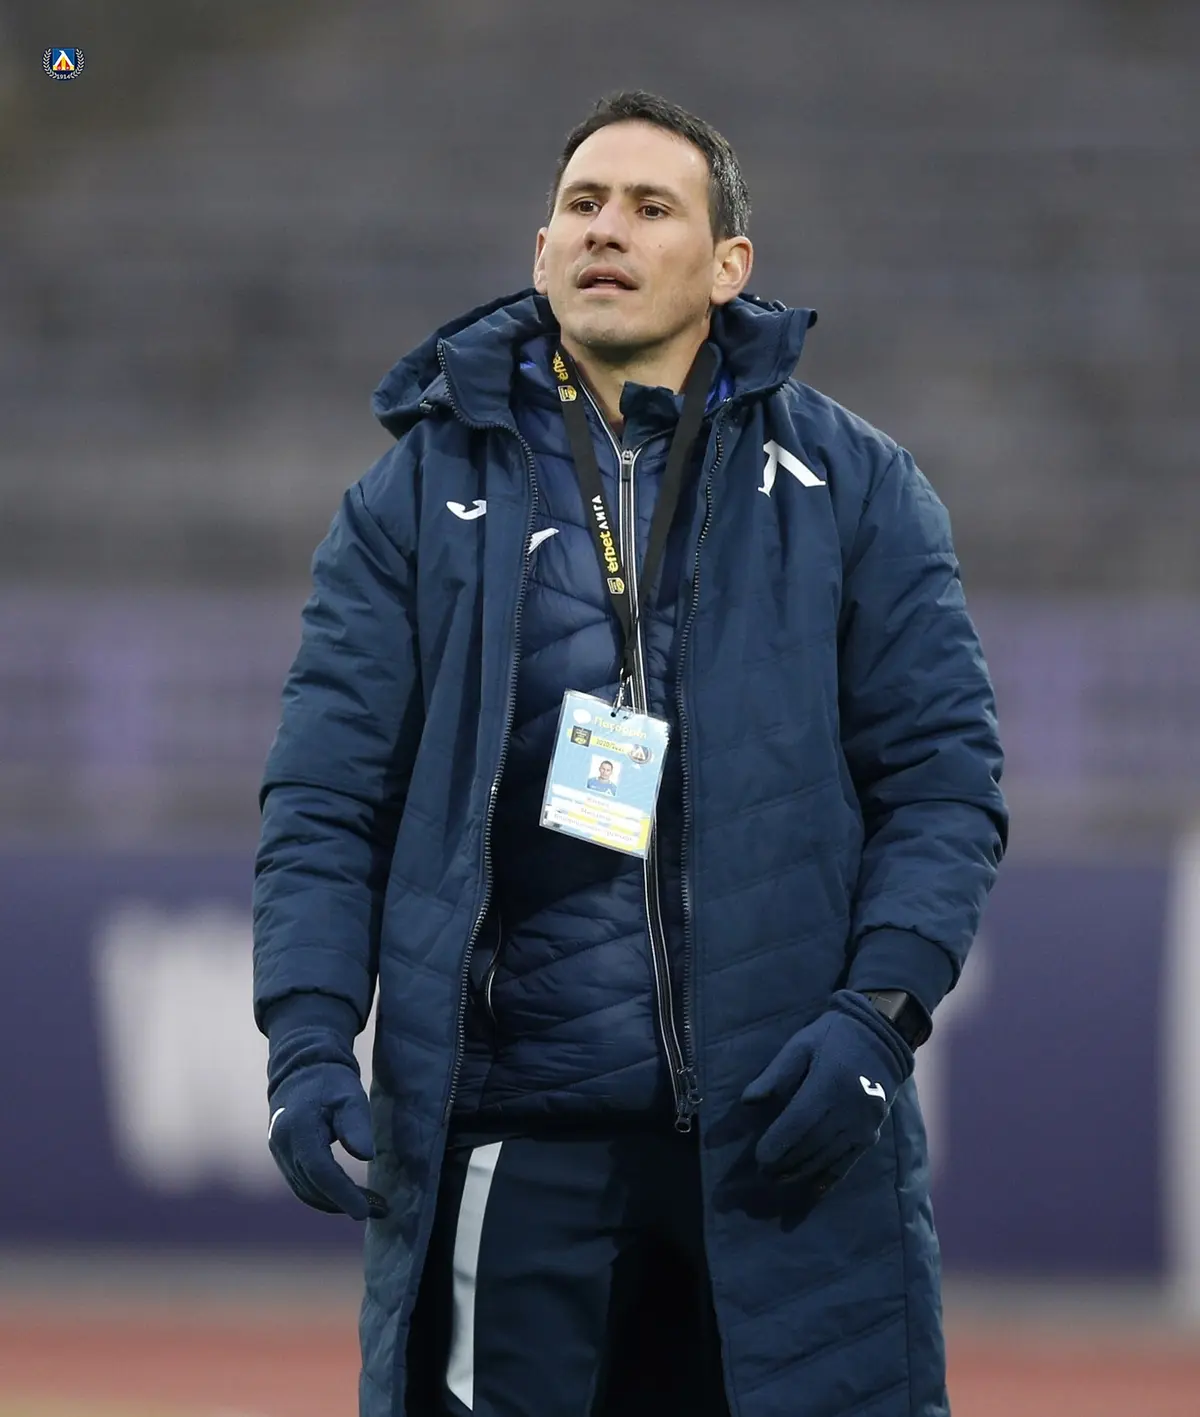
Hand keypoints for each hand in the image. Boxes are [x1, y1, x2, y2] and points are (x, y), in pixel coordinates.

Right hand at [266, 1025, 387, 1220]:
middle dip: (345, 1202)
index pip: (319, 1169)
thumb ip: (356, 1123)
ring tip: (373, 1206)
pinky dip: (327, 1195)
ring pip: (307, 1191)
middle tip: (381, 1209)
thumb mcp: (349, 1095)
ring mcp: (279, 1153)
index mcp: (298, 1127)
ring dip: (337, 1203)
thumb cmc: (330, 1081)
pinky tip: (351, 1197)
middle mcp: (282, 1144)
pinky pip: (304, 1185)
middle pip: (312, 1186)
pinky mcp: (284, 1159)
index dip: (341, 1193)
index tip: (363, 1212)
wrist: (302, 1070)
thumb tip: (365, 1156)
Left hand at [741, 989, 913, 1189]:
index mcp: (829, 1085)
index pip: (798, 1123)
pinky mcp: (871, 1135)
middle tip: (763, 1172)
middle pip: (811, 1145)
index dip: (778, 1144)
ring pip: (827, 1158)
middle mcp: (848, 1110)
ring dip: (801, 1172)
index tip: (759, 1158)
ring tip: (778, 1180)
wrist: (882, 1039)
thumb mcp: (801, 1045)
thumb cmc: (834, 1037)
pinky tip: (812, 1191)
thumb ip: (775, 1074)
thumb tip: (747, 1101)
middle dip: (785, 1162)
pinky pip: (848, 1163)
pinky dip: (828, 1179)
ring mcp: (862, 1126)